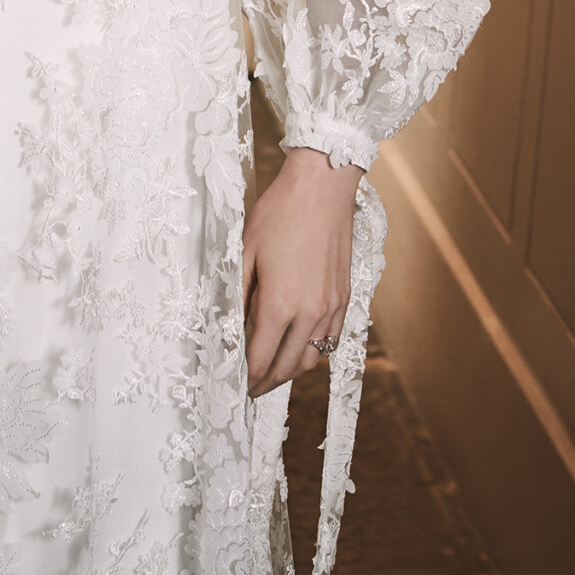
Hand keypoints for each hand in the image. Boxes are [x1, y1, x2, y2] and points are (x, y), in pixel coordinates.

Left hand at [242, 147, 361, 396]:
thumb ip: (238, 294)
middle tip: (252, 388)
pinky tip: (301, 347)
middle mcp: (311, 312)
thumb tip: (229, 326)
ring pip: (313, 357)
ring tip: (274, 373)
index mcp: (281, 304)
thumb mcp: (245, 251)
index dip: (247, 376)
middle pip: (288, 366)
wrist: (322, 186)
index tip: (236, 386)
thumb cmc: (280, 213)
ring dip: (292, 371)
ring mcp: (332, 306)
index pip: (261, 357)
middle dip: (267, 382)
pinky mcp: (345, 297)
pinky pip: (331, 338)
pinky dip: (314, 351)